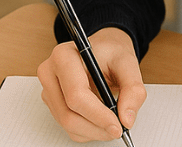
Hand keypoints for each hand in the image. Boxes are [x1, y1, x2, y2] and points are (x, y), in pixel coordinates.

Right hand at [37, 27, 146, 141]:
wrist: (104, 50)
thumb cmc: (111, 53)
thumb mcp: (128, 63)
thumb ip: (133, 89)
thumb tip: (126, 118)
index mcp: (63, 56)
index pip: (76, 95)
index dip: (98, 115)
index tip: (118, 125)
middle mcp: (50, 74)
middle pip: (68, 114)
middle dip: (97, 127)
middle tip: (119, 129)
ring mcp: (49, 91)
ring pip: (68, 124)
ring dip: (94, 131)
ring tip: (114, 123)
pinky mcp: (53, 104)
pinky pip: (69, 128)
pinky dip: (89, 131)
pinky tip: (102, 120)